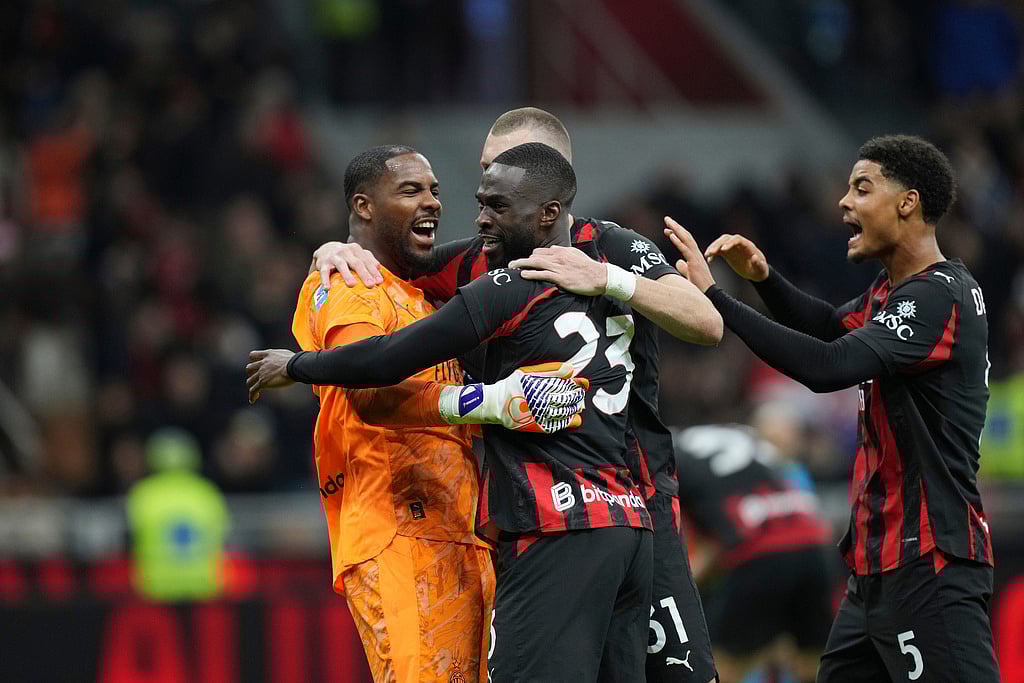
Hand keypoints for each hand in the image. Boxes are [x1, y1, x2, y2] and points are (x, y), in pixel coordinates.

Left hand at [246, 349, 297, 402]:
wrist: (295, 366)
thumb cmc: (296, 360)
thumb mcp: (287, 354)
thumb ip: (282, 358)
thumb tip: (289, 361)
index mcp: (268, 354)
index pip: (253, 355)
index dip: (253, 361)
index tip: (256, 365)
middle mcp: (262, 363)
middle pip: (249, 368)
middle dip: (251, 373)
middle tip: (256, 379)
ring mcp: (261, 373)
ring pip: (250, 380)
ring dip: (251, 385)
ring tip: (254, 391)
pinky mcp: (263, 382)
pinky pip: (253, 390)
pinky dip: (252, 395)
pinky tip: (252, 400)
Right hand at [309, 241, 383, 288]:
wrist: (325, 249)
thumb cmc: (347, 256)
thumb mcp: (358, 255)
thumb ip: (369, 260)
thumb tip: (378, 268)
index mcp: (356, 249)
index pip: (367, 261)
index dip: (374, 271)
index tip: (379, 282)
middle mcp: (346, 251)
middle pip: (357, 263)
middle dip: (364, 274)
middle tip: (370, 285)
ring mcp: (334, 256)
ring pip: (341, 265)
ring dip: (347, 275)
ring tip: (352, 285)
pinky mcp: (323, 263)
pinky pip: (324, 272)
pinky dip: (325, 280)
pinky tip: (327, 288)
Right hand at [441, 361, 590, 432]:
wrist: (496, 404)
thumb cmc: (513, 385)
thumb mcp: (528, 371)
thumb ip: (549, 369)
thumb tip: (570, 369)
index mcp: (541, 384)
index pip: (566, 384)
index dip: (578, 384)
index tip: (583, 384)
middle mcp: (542, 398)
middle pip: (568, 397)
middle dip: (577, 396)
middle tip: (580, 395)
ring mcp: (540, 413)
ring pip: (565, 411)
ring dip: (574, 408)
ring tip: (577, 406)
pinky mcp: (538, 425)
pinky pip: (558, 425)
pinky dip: (568, 422)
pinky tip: (573, 418)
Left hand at [508, 246, 606, 295]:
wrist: (600, 276)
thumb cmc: (589, 268)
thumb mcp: (576, 255)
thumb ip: (564, 253)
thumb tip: (554, 250)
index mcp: (562, 251)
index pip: (541, 252)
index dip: (532, 257)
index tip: (525, 263)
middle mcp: (558, 257)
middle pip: (535, 256)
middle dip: (522, 260)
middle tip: (511, 264)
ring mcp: (559, 267)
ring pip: (536, 263)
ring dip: (522, 265)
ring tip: (512, 268)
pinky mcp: (561, 278)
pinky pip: (543, 274)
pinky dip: (531, 274)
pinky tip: (523, 275)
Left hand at [663, 216, 715, 292]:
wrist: (708, 295)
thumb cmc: (699, 288)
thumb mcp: (689, 275)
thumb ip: (684, 267)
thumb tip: (678, 262)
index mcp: (695, 257)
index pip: (686, 241)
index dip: (677, 234)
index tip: (667, 230)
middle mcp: (696, 255)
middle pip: (686, 236)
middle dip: (676, 227)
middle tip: (667, 219)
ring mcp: (696, 258)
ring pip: (686, 239)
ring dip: (676, 229)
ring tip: (668, 222)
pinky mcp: (694, 263)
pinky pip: (685, 249)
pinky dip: (678, 241)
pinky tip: (671, 234)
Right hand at [704, 233, 768, 281]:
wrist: (756, 272)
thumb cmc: (760, 271)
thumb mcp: (761, 269)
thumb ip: (759, 264)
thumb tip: (754, 258)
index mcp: (747, 246)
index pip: (737, 239)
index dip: (730, 243)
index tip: (723, 250)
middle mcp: (739, 244)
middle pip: (726, 239)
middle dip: (718, 244)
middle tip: (710, 252)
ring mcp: (733, 248)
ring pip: (720, 243)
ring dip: (713, 247)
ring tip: (707, 255)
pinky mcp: (728, 253)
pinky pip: (718, 250)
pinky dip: (713, 254)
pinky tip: (709, 260)